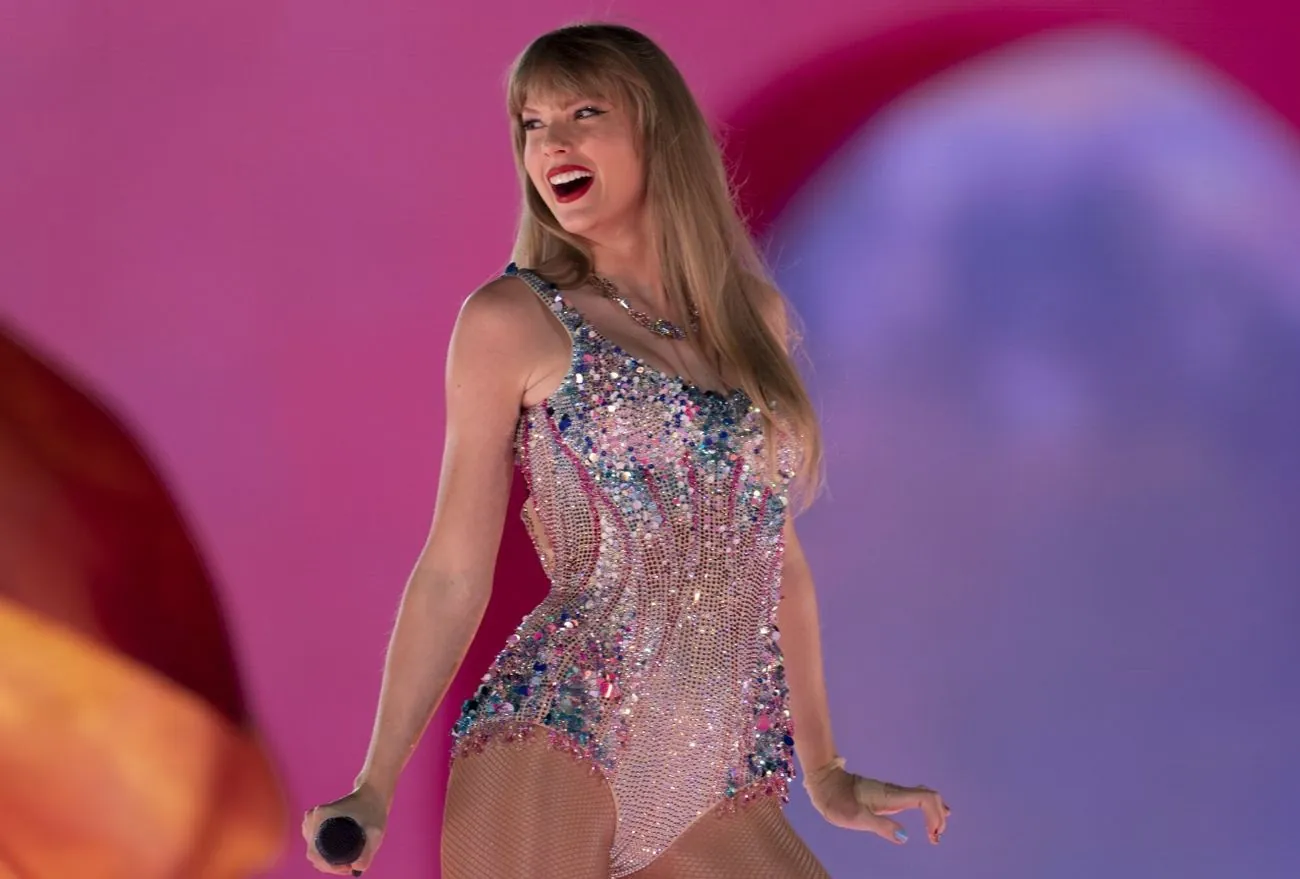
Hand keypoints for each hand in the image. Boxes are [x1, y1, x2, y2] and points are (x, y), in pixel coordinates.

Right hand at [301, 783, 388, 874]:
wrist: (373, 793)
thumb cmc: (374, 811)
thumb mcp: (375, 832)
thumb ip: (368, 853)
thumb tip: (356, 869)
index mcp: (320, 817)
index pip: (315, 854)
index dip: (330, 867)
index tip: (348, 869)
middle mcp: (312, 818)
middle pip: (313, 853)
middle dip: (330, 865)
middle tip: (350, 867)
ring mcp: (312, 819)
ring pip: (313, 849)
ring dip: (326, 859)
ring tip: (348, 861)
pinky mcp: (316, 821)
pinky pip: (314, 843)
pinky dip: (324, 852)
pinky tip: (339, 855)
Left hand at [803, 757, 950, 845]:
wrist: (824, 783)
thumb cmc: (838, 801)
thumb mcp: (857, 818)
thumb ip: (881, 827)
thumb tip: (904, 837)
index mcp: (891, 796)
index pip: (925, 799)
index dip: (935, 816)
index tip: (931, 836)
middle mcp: (895, 792)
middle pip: (929, 796)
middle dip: (938, 816)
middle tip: (935, 837)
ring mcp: (891, 792)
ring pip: (923, 796)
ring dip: (934, 812)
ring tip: (936, 832)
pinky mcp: (887, 795)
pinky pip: (915, 798)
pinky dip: (927, 808)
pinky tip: (929, 816)